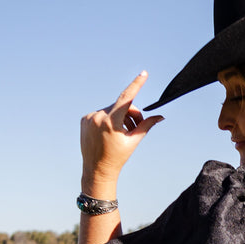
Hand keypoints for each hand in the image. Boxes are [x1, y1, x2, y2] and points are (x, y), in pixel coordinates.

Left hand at [80, 72, 163, 187]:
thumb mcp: (133, 141)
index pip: (126, 98)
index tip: (143, 74)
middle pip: (121, 106)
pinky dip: (108, 119)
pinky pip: (101, 113)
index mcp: (110, 123)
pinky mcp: (84, 119)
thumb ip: (146, 126)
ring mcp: (89, 117)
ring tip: (123, 132)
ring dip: (120, 117)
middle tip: (137, 127)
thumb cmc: (117, 157)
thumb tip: (160, 117)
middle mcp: (98, 117)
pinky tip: (109, 133)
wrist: (97, 169)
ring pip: (111, 109)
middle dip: (131, 114)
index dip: (136, 85)